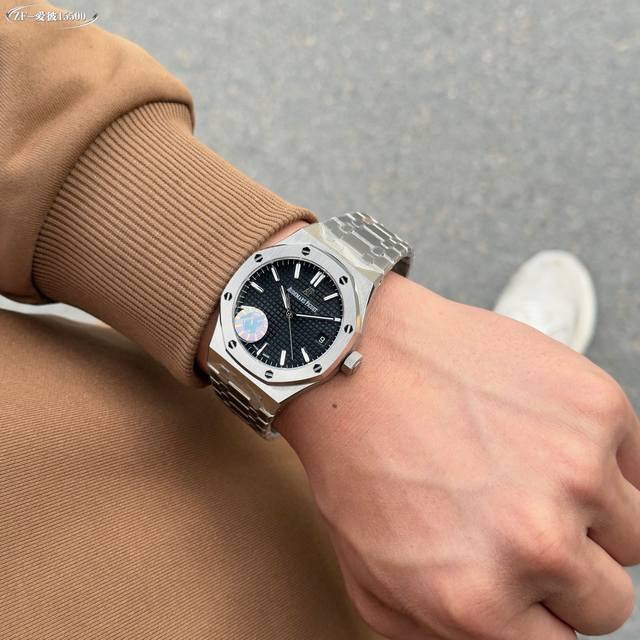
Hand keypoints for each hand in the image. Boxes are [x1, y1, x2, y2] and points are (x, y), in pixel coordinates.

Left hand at [278, 273, 639, 638]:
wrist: (359, 359)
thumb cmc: (356, 458)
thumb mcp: (372, 579)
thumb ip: (443, 635)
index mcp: (479, 603)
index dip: (544, 607)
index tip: (528, 576)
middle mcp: (535, 544)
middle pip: (608, 597)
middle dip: (570, 567)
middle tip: (522, 516)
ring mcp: (574, 469)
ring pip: (633, 531)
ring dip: (592, 511)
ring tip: (531, 471)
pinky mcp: (594, 407)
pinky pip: (633, 461)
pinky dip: (600, 454)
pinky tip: (542, 433)